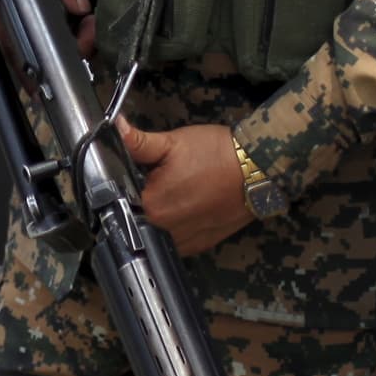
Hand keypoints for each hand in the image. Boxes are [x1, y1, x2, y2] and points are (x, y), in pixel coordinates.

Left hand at [117, 116, 252, 256]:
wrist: (259, 170)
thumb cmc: (218, 155)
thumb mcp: (173, 143)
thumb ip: (139, 142)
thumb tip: (116, 129)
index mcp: (151, 206)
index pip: (123, 197)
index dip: (130, 182)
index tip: (142, 172)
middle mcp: (164, 231)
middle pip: (140, 216)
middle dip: (147, 197)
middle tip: (165, 178)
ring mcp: (184, 243)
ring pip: (158, 230)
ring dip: (163, 214)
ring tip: (181, 191)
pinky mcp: (200, 246)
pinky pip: (177, 239)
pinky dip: (179, 225)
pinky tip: (190, 204)